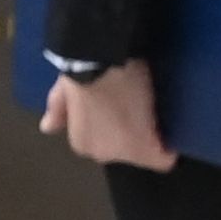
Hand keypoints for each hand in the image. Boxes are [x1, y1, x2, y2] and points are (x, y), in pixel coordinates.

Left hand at [41, 61, 175, 169]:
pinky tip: (173, 139)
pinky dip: (168, 150)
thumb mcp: (64, 90)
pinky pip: (163, 159)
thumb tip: (47, 127)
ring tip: (156, 118)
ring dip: (150, 139)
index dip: (120, 131)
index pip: (108, 146)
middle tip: (141, 113)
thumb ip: (58, 111)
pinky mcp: (145, 146)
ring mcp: (123, 152)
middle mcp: (99, 153)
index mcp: (81, 141)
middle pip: (126, 152)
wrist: (100, 60)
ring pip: (145, 155)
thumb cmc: (82, 73)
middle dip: (133, 136)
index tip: (127, 115)